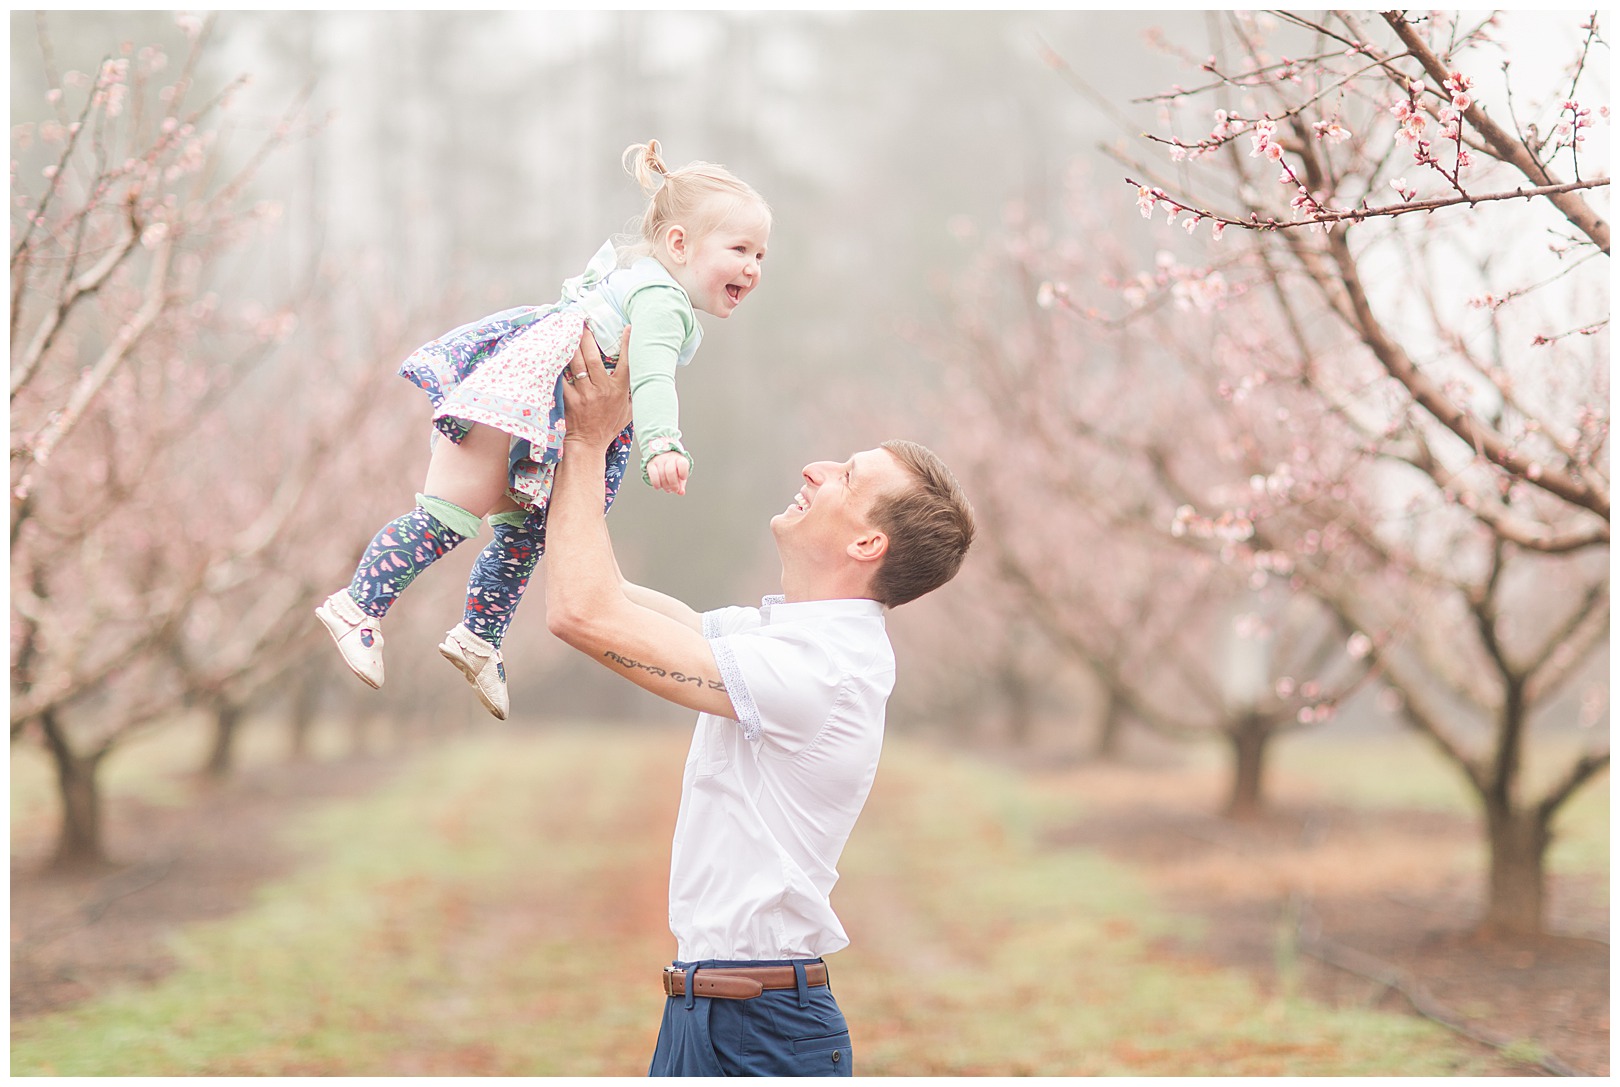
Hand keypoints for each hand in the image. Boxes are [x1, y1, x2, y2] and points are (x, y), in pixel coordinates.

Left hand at [562, 325, 632, 451]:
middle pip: (594, 358)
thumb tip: (640, 376)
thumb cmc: (608, 427)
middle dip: (588, 337)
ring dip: (573, 346)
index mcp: (619, 390)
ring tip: (569, 330)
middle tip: (583, 322)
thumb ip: (632, 392)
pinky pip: (563, 378)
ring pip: (577, 364)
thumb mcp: (629, 410)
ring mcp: (585, 394)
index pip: (626, 363)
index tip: (627, 327)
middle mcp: (602, 390)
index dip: (627, 344)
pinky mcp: (570, 399)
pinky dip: (559, 365)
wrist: (588, 444)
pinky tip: (556, 352)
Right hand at [647, 451, 689, 495]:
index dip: (683, 472)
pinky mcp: (651, 464)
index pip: (682, 464)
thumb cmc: (674, 469)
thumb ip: (681, 484)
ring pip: (662, 474)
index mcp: (679, 459)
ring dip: (665, 485)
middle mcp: (669, 458)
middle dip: (673, 484)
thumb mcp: (680, 475)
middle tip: (675, 489)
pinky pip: (653, 474)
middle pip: (671, 471)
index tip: (683, 478)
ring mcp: (659, 460)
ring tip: (668, 489)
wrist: (663, 457)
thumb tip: (681, 493)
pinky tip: (658, 487)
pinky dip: (656, 483)